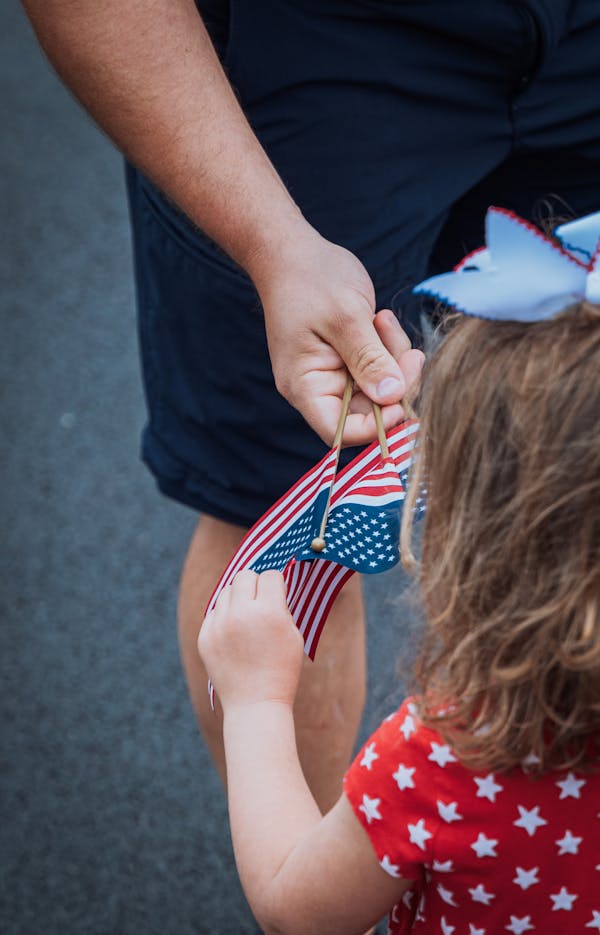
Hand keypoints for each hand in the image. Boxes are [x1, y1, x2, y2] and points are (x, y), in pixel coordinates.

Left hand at [198, 569, 304, 712]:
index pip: (271, 576)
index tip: (278, 595)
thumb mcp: (293, 634)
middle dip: (255, 585)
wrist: (255, 704)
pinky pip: (214, 611)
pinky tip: (234, 635)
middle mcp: (241, 614)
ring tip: (247, 620)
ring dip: (238, 599)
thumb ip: (281, 605)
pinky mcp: (204, 636)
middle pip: (245, 576)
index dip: (277, 584)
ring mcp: (219, 625)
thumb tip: (270, 583)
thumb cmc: (281, 669)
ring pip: (227, 591)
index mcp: (269, 612)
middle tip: (261, 602)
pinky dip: (224, 617)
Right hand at [250, 226, 423, 445]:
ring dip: (393, 360)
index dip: (376, 425)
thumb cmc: (310, 279)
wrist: (292, 251)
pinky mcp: (348, 359)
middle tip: (409, 352)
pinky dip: (388, 348)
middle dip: (394, 384)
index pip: (340, 432)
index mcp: (304, 386)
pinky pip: (378, 368)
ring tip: (384, 321)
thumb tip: (393, 397)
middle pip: (366, 412)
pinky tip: (380, 320)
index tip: (402, 396)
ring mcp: (333, 374)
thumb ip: (369, 359)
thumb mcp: (345, 317)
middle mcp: (316, 387)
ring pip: (378, 388)